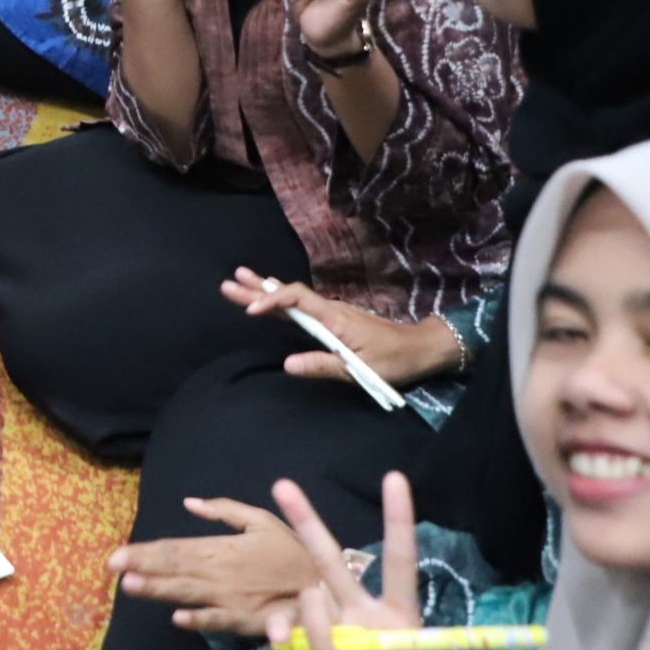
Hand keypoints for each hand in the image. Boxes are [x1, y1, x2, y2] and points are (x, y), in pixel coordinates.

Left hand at [108, 497, 321, 635]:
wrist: (330, 584)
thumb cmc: (292, 550)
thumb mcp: (261, 520)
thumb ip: (224, 510)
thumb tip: (190, 503)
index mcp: (223, 547)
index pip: (175, 548)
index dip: (144, 552)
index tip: (116, 555)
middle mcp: (222, 572)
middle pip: (175, 569)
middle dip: (141, 567)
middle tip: (110, 567)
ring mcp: (233, 598)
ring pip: (188, 593)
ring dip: (158, 590)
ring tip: (129, 587)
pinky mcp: (248, 620)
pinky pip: (220, 620)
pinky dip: (200, 619)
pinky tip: (177, 618)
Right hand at [222, 270, 461, 387]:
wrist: (421, 348)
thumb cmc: (395, 360)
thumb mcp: (362, 370)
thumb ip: (323, 366)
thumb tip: (287, 364)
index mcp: (334, 318)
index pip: (296, 300)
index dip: (271, 302)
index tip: (250, 311)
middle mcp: (330, 311)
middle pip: (288, 295)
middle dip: (258, 289)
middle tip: (228, 283)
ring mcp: (332, 314)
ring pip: (293, 298)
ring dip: (266, 290)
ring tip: (241, 280)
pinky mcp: (334, 322)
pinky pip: (301, 306)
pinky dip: (280, 300)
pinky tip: (270, 297)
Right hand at [272, 474, 486, 649]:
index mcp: (400, 617)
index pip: (399, 561)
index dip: (397, 521)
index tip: (395, 477)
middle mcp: (364, 615)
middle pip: (335, 564)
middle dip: (309, 524)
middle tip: (283, 486)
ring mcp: (336, 634)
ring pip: (308, 603)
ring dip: (301, 613)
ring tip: (302, 648)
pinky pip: (292, 639)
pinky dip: (282, 639)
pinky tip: (280, 647)